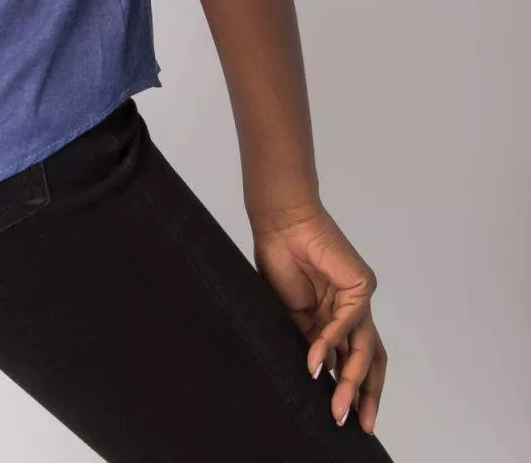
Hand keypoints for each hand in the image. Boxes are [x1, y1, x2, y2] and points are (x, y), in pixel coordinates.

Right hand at [250, 202, 387, 435]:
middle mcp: (351, 311)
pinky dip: (332, 342)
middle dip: (366, 394)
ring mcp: (358, 299)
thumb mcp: (291, 313)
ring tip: (337, 405)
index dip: (355, 389)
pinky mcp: (361, 285)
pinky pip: (350, 322)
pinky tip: (317, 360)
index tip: (349, 420)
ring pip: (365, 348)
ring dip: (352, 380)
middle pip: (370, 360)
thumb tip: (323, 376)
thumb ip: (310, 340)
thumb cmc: (279, 260)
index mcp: (335, 317)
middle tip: (359, 424)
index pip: (354, 359)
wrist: (280, 225)